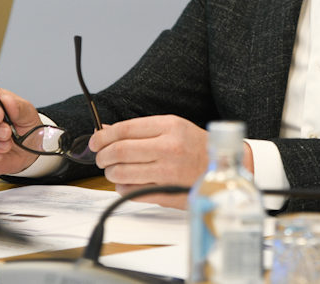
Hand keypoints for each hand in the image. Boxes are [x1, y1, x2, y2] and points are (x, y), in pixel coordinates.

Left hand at [90, 115, 254, 208]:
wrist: (224, 168)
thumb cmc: (198, 147)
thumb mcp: (173, 128)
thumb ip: (141, 130)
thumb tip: (107, 131)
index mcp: (170, 127)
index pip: (125, 129)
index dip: (103, 136)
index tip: (95, 141)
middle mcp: (168, 148)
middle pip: (119, 151)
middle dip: (102, 156)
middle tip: (101, 158)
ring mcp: (166, 172)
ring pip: (121, 173)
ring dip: (111, 172)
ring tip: (115, 170)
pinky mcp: (165, 192)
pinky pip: (131, 191)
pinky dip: (123, 187)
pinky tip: (129, 182)